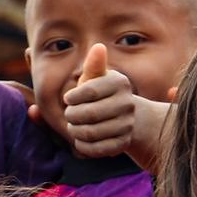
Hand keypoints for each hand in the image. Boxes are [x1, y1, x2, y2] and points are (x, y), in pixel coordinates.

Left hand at [59, 44, 137, 158]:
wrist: (123, 116)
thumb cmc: (101, 93)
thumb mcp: (95, 78)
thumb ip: (93, 66)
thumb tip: (98, 47)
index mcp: (120, 83)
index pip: (89, 91)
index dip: (72, 97)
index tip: (68, 99)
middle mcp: (127, 103)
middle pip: (89, 114)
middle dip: (72, 116)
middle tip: (69, 115)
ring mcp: (127, 125)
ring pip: (91, 132)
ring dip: (75, 131)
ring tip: (73, 126)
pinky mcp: (123, 143)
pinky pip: (97, 149)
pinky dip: (83, 146)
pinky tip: (80, 139)